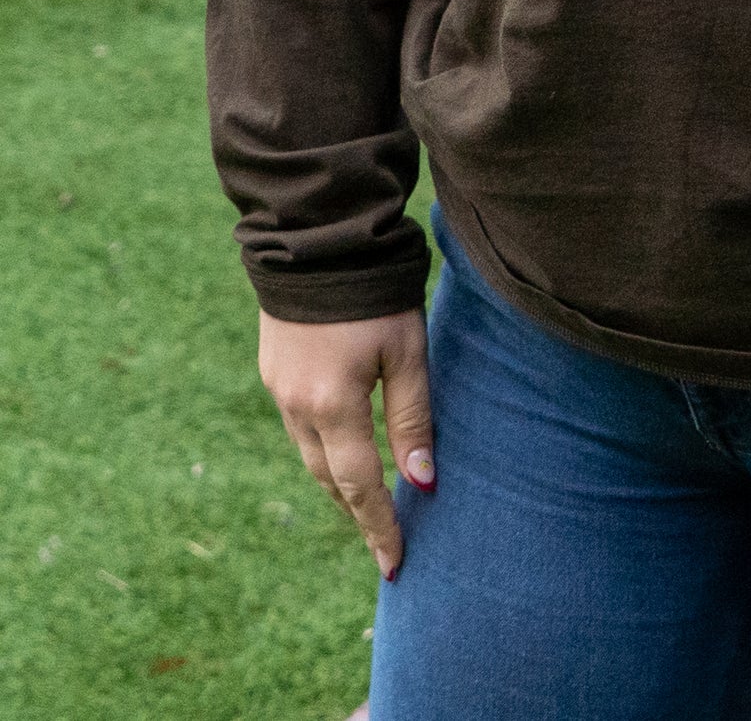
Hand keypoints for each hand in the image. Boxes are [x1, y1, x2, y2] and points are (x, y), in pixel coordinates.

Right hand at [257, 308, 434, 579]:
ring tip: (368, 508)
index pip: (360, 485)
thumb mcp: (408, 351)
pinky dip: (323, 449)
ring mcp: (278, 389)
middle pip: (329, 478)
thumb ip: (414, 417)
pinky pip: (298, 427)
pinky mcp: (273, 370)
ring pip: (310, 454)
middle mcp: (296, 406)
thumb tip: (423, 483)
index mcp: (332, 406)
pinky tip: (342, 453)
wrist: (317, 239)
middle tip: (384, 543)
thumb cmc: (375, 292)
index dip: (380, 525)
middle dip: (357, 513)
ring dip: (338, 484)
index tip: (396, 563)